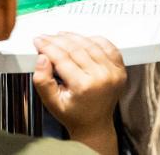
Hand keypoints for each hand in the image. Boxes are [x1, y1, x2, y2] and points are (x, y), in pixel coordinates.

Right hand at [32, 33, 124, 152]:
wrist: (94, 124)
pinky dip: (94, 40)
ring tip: (60, 35)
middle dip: (58, 40)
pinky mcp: (120, 69)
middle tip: (46, 37)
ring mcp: (113, 72)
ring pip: (91, 44)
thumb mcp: (51, 102)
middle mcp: (102, 77)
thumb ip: (43, 80)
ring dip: (74, 37)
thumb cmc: (74, 115)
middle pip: (76, 48)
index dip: (48, 47)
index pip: (62, 58)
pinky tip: (82, 39)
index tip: (39, 41)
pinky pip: (108, 46)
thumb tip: (42, 58)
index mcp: (84, 86)